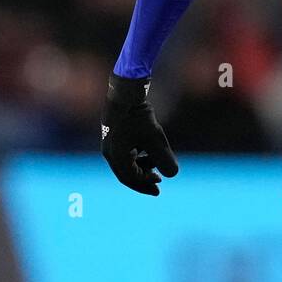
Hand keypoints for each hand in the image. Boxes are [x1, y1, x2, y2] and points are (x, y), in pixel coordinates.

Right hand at [100, 74, 178, 194]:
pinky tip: (149, 154)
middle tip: (157, 188)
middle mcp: (109, 152)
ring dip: (141, 167)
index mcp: (116, 157)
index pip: (131, 178)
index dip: (146, 183)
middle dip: (142, 181)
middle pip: (126, 174)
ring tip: (157, 164)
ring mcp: (109, 144)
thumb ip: (165, 159)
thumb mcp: (156, 139)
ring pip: (125, 164)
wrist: (124, 93)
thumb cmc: (139, 116)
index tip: (160, 184)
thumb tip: (173, 175)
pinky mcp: (112, 136)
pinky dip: (137, 158)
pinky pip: (124, 154)